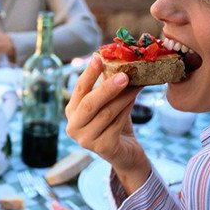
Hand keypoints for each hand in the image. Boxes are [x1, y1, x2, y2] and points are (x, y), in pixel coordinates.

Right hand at [65, 55, 150, 193]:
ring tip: (137, 84)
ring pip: (106, 113)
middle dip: (107, 88)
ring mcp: (86, 140)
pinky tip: (135, 99)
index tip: (98, 57)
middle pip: (90, 104)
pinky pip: (117, 124)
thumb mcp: (107, 103)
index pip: (79, 89)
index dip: (88, 73)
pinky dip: (127, 109)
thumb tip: (116, 60)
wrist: (124, 153)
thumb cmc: (114, 123)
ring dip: (124, 97)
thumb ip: (107, 86)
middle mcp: (73, 126)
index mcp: (71, 111)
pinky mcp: (102, 148)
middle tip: (124, 75)